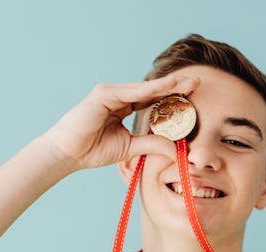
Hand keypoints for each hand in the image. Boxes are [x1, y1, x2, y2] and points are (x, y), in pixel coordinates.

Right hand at [44, 75, 199, 170]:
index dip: (172, 96)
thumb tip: (177, 150)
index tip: (193, 95)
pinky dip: (149, 90)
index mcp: (123, 105)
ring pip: (144, 88)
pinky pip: (131, 92)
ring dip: (167, 85)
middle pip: (151, 90)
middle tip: (197, 82)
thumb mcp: (130, 147)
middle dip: (174, 86)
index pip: (152, 98)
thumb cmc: (93, 149)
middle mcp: (118, 95)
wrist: (68, 154)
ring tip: (187, 83)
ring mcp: (110, 92)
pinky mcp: (103, 95)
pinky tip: (167, 87)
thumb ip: (152, 144)